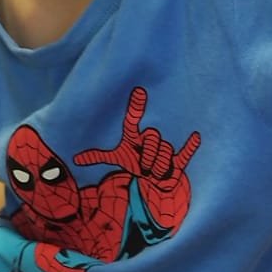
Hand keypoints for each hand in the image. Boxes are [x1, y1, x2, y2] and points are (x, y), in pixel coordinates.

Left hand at [74, 86, 199, 181]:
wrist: (154, 179)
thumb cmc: (136, 163)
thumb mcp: (117, 159)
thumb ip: (98, 157)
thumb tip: (75, 159)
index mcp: (135, 137)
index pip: (132, 120)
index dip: (136, 107)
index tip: (138, 92)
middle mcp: (150, 139)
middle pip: (152, 138)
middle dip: (147, 157)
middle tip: (144, 168)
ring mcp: (165, 148)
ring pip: (162, 154)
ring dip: (157, 168)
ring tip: (154, 173)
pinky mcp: (178, 160)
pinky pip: (185, 152)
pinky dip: (190, 146)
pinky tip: (195, 137)